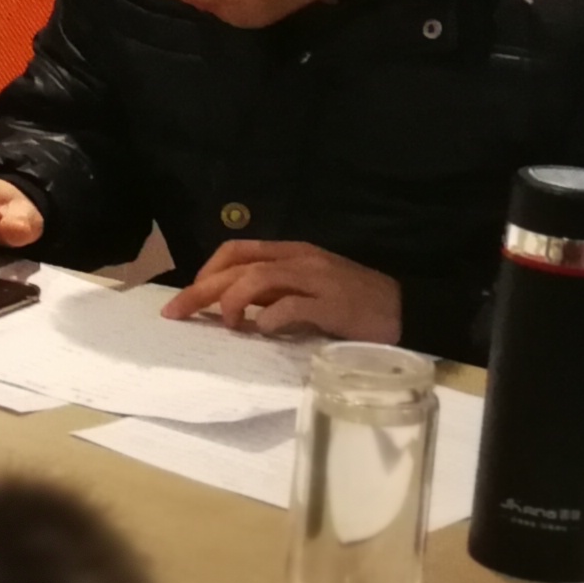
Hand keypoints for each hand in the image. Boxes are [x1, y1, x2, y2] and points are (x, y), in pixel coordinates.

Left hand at [163, 240, 401, 343]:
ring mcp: (317, 280)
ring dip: (233, 303)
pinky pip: (291, 307)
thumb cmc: (355, 303)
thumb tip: (234, 309)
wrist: (408, 310)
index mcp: (292, 253)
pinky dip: (269, 320)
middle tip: (175, 314)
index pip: (237, 250)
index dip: (206, 271)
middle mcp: (300, 260)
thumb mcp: (308, 290)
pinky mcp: (334, 305)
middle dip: (200, 290)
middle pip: (237, 267)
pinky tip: (263, 332)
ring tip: (230, 326)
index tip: (189, 297)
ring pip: (258, 279)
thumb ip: (275, 294)